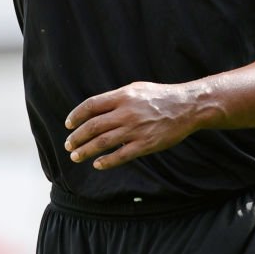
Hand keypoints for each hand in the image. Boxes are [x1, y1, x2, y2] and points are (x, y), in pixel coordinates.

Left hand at [64, 81, 196, 170]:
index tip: (68, 125)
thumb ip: (117, 98)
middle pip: (93, 126)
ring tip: (76, 156)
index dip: (77, 115)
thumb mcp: (136, 89)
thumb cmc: (160, 96)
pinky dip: (106, 161)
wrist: (186, 106)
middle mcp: (126, 112)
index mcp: (123, 95)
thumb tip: (97, 109)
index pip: (91, 105)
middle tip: (68, 145)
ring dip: (86, 150)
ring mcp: (135, 129)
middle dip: (77, 137)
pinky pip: (121, 155)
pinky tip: (97, 164)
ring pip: (103, 142)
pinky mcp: (145, 144)